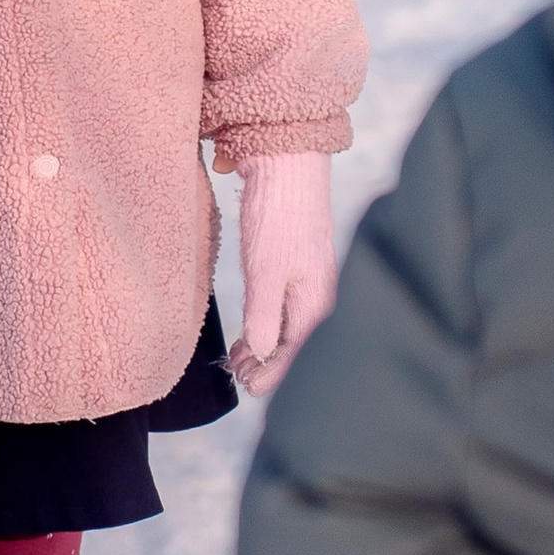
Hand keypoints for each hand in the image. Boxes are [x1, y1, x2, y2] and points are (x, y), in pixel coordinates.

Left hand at [228, 151, 337, 396]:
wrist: (287, 167)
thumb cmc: (279, 217)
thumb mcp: (266, 272)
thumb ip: (265, 318)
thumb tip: (263, 356)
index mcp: (316, 303)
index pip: (296, 355)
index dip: (270, 377)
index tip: (246, 388)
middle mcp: (319, 298)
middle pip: (296, 347)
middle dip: (266, 365)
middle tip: (235, 373)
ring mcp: (309, 283)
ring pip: (290, 329)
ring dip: (264, 346)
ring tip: (238, 357)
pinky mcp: (297, 270)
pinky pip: (286, 310)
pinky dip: (268, 325)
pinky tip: (252, 330)